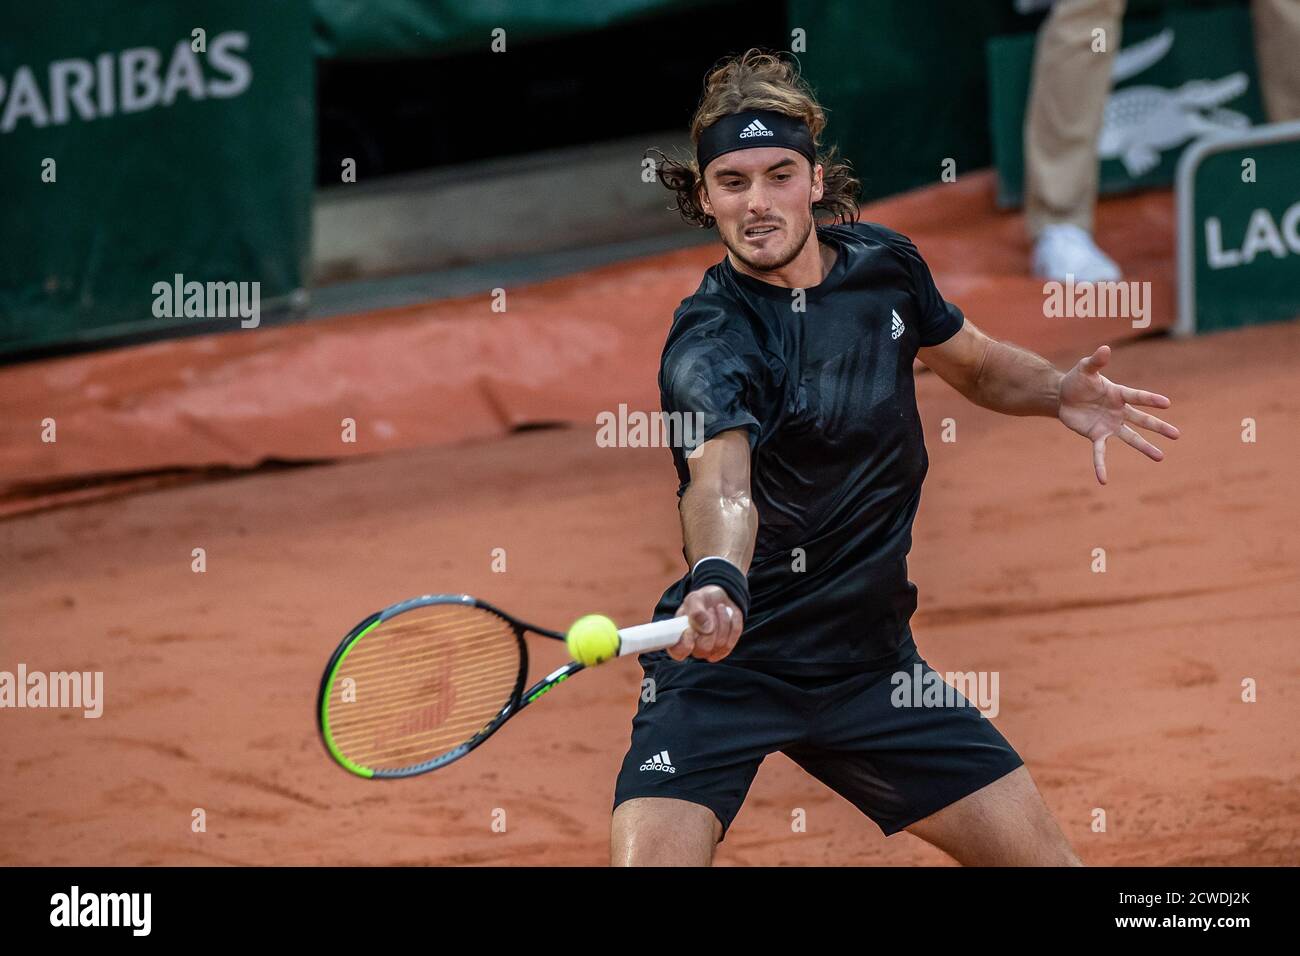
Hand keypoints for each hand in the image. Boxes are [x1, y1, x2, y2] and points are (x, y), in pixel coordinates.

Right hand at [668, 586, 743, 661]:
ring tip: (719, 607)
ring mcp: (710, 651)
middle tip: (711, 609)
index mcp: (679, 638)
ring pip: (720, 643)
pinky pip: (733, 639)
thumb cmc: (701, 601)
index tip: (689, 630)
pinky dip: (733, 623)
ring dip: (722, 620)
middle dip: (711, 626)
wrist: (718, 599)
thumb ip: (696, 612)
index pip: (678, 652)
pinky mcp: (725, 648)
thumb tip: (707, 629)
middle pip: (704, 648)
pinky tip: (730, 613)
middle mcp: (694, 649)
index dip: (684, 645)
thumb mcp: (694, 599)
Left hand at [1058, 345, 1179, 484]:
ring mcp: (1109, 425)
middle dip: (1158, 427)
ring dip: (1145, 447)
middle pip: (1142, 420)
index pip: (1138, 397)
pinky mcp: (1096, 435)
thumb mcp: (1085, 368)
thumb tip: (1105, 349)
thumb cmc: (1078, 380)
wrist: (1062, 396)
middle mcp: (1119, 411)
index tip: (1167, 403)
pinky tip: (1103, 480)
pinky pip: (1100, 453)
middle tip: (1177, 435)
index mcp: (1119, 393)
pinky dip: (1101, 466)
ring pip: (1131, 437)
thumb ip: (1096, 361)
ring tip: (1161, 457)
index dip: (1150, 400)